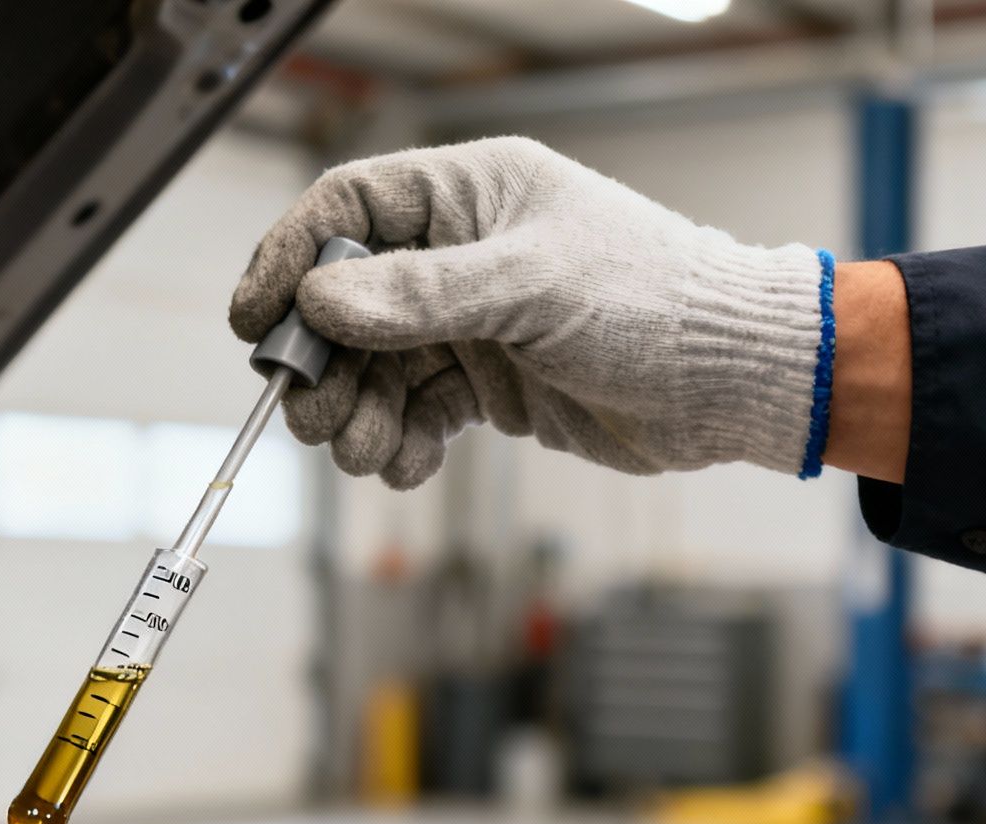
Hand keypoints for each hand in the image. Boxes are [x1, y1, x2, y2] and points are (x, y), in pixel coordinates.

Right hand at [230, 137, 828, 488]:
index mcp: (466, 196)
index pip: (344, 212)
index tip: (255, 324)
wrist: (730, 382)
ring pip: (370, 370)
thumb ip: (421, 295)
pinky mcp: (485, 384)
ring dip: (357, 417)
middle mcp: (456, 255)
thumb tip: (321, 302)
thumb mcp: (531, 287)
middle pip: (342, 306)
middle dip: (322, 367)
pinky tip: (412, 463)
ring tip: (373, 453)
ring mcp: (468, 323)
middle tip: (318, 416)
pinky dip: (399, 446)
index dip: (288, 263)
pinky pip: (410, 414)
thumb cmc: (654, 301)